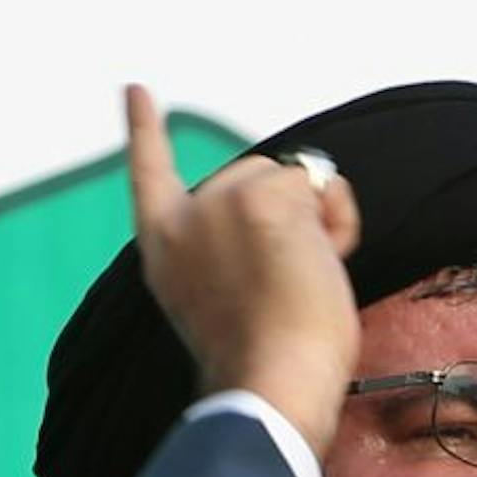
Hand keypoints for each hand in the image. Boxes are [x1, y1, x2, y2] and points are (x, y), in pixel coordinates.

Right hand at [124, 83, 362, 458]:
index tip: (136, 90)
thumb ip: (238, 250)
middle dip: (285, 218)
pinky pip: (322, 186)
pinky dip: (339, 222)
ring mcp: (219, 203)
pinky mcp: (260, 198)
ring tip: (301, 282)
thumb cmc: (266, 365)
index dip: (144, 131)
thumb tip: (301, 189)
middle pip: (252, 179)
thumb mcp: (230, 301)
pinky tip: (323, 264)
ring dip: (314, 223)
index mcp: (164, 251)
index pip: (149, 175)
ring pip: (288, 179)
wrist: (268, 386)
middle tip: (285, 287)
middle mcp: (183, 219)